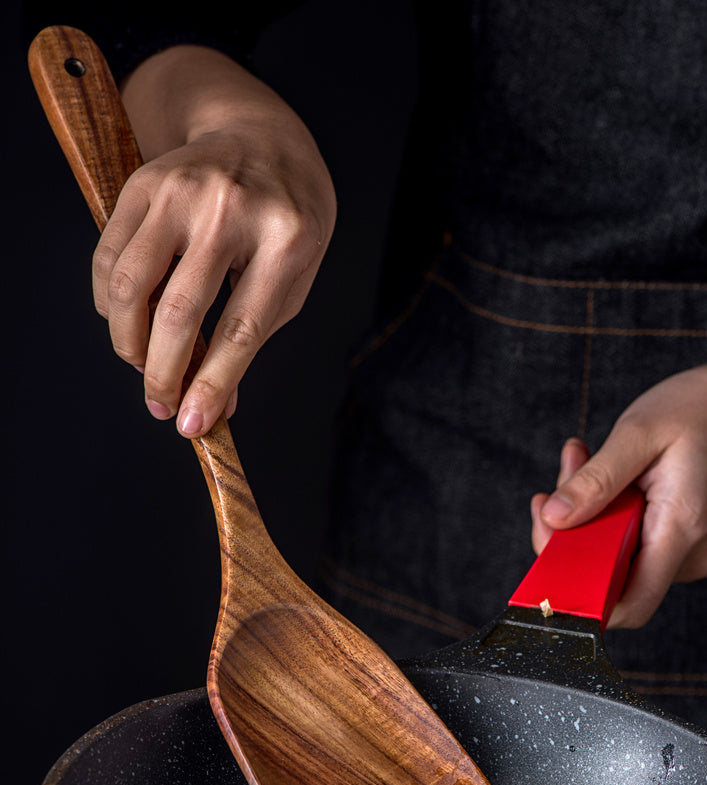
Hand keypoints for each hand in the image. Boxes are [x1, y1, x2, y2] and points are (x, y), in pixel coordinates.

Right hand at [93, 45, 335, 435]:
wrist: (262, 134)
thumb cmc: (288, 216)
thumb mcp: (294, 275)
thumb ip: (256, 335)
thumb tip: (216, 403)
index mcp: (286, 238)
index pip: (243, 328)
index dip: (213, 383)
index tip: (192, 423)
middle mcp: (230, 209)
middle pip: (180, 311)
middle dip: (162, 373)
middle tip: (160, 405)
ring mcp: (181, 191)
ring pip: (131, 285)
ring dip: (129, 343)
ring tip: (143, 365)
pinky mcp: (143, 184)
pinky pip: (109, 257)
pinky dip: (111, 304)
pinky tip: (128, 324)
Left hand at [530, 360, 706, 627]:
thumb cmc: (702, 411)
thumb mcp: (640, 433)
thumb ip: (595, 481)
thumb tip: (553, 519)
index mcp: (680, 531)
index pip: (626, 605)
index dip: (579, 595)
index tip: (548, 545)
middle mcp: (686, 554)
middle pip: (606, 577)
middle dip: (569, 530)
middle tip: (566, 473)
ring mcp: (682, 550)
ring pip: (609, 554)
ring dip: (583, 510)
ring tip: (581, 458)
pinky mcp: (673, 539)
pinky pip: (622, 539)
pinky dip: (602, 507)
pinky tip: (598, 468)